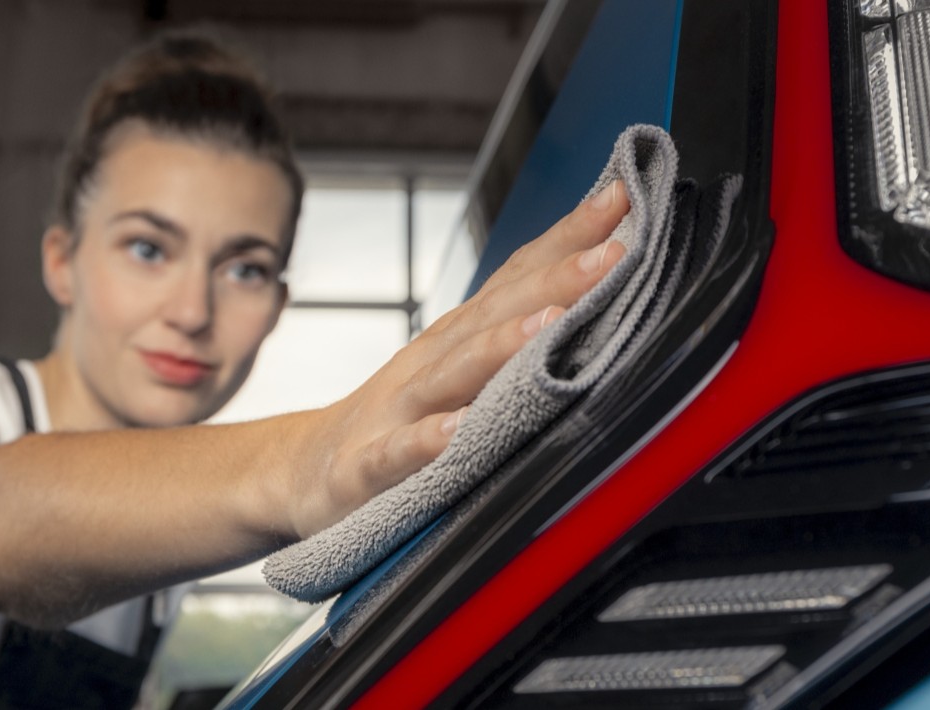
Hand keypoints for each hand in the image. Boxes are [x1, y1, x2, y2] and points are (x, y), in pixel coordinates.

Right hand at [282, 182, 631, 536]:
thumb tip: (596, 295)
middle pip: (495, 315)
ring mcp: (396, 412)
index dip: (569, 238)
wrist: (306, 467)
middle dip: (556, 281)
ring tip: (551, 324)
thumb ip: (517, 338)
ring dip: (501, 347)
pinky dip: (427, 441)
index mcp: (458, 338)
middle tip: (615, 253)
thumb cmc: (400, 416)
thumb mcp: (458, 370)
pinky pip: (398, 453)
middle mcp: (430, 363)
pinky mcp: (366, 468)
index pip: (518, 277)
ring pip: (452, 376)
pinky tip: (457, 432)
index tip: (624, 198)